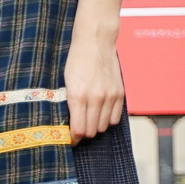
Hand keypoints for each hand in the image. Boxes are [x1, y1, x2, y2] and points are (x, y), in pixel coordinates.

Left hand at [64, 0, 127, 141]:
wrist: (95, 42)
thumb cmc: (76, 60)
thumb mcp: (65, 81)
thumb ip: (68, 103)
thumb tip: (67, 123)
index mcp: (78, 95)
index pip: (78, 130)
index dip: (72, 139)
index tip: (68, 141)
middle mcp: (96, 98)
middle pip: (91, 131)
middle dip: (82, 134)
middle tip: (76, 131)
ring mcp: (110, 96)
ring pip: (103, 126)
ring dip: (95, 126)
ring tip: (87, 120)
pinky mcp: (120, 94)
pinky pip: (115, 118)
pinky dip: (106, 119)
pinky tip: (99, 114)